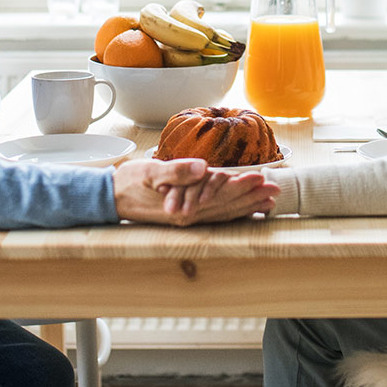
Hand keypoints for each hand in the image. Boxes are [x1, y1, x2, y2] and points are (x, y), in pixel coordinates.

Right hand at [113, 159, 278, 225]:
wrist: (110, 198)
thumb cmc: (129, 182)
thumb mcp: (150, 172)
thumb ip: (176, 171)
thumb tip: (203, 168)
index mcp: (184, 206)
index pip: (220, 196)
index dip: (242, 187)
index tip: (263, 178)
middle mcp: (190, 216)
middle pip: (228, 207)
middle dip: (252, 198)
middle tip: (276, 191)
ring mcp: (189, 218)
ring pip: (225, 213)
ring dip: (248, 207)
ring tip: (270, 202)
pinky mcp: (186, 215)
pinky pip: (216, 215)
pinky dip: (233, 212)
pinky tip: (246, 210)